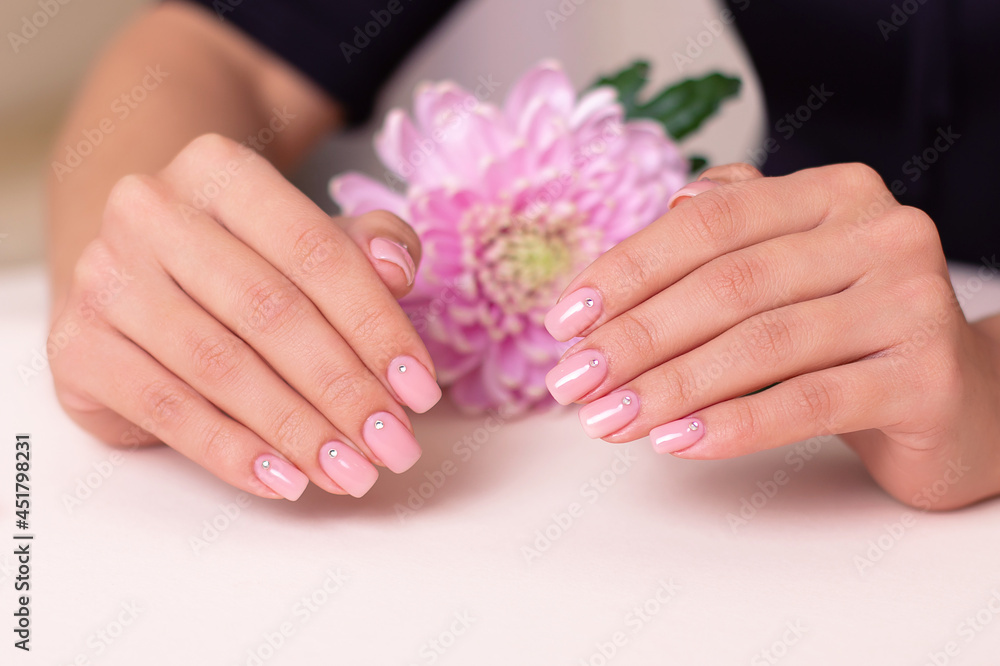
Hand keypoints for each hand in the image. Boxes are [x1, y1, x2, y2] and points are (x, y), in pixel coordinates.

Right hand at [49, 134, 441, 500]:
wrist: (137, 275)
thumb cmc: (242, 260)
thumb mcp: (309, 238)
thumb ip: (366, 246)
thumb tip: (397, 269)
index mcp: (219, 170)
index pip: (315, 252)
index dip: (376, 325)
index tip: (420, 389)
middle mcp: (150, 212)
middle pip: (270, 313)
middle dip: (343, 389)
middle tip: (392, 444)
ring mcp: (105, 278)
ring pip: (221, 366)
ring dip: (297, 430)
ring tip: (351, 470)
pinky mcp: (78, 346)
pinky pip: (167, 409)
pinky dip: (233, 452)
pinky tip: (284, 479)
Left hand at [544, 162, 999, 509]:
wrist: (958, 398)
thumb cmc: (849, 331)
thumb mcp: (788, 270)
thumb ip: (732, 233)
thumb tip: (662, 210)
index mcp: (833, 194)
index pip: (709, 222)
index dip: (627, 270)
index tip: (565, 320)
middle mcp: (879, 233)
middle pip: (728, 283)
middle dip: (635, 336)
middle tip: (573, 380)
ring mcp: (910, 302)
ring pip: (762, 344)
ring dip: (669, 386)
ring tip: (608, 420)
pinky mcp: (925, 377)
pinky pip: (809, 400)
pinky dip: (733, 423)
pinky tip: (676, 442)